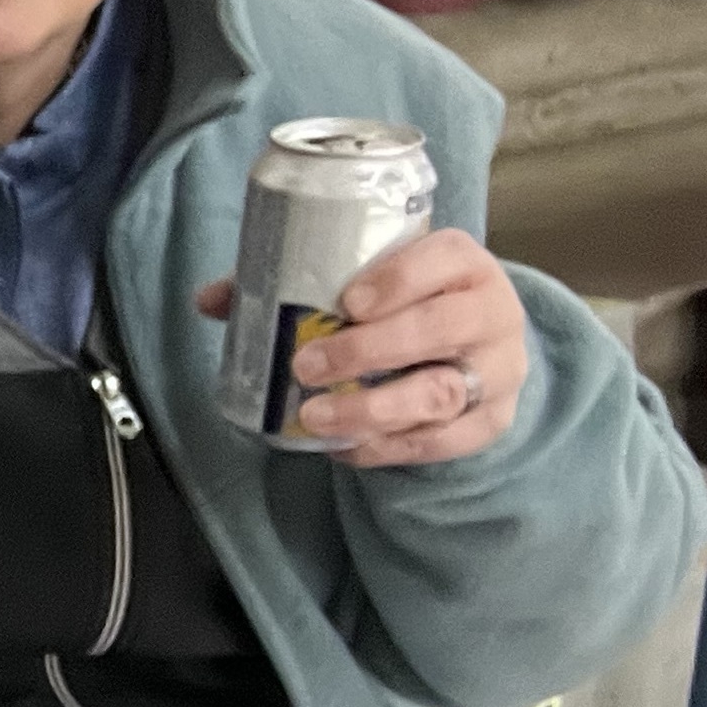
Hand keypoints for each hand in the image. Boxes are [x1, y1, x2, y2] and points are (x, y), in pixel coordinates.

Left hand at [192, 227, 528, 463]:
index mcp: (462, 263)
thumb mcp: (367, 280)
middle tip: (306, 365)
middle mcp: (492, 312)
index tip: (347, 302)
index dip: (397, 280)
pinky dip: (387, 447)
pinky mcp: (490, 422)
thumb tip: (210, 299)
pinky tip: (343, 447)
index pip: (443, 258)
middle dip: (369, 349)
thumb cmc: (407, 303)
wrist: (476, 346)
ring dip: (372, 408)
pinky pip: (440, 442)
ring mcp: (496, 371)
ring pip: (440, 393)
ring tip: (315, 416)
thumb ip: (292, 282)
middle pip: (440, 328)